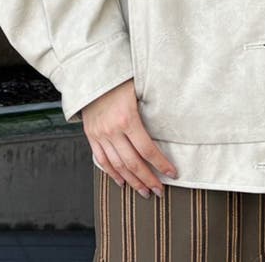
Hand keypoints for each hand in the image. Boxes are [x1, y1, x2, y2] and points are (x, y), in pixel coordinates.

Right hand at [81, 78, 177, 198]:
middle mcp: (112, 130)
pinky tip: (122, 181)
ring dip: (132, 181)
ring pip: (117, 165)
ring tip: (144, 191)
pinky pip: (102, 159)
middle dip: (148, 179)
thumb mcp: (139, 90)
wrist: (92, 73)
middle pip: (133, 163)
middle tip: (159, 191)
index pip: (147, 149)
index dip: (161, 164)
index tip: (173, 173)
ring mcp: (100, 134)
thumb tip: (170, 124)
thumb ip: (150, 109)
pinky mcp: (91, 135)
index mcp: (127, 118)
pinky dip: (112, 173)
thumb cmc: (120, 78)